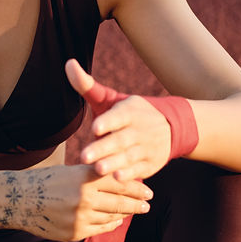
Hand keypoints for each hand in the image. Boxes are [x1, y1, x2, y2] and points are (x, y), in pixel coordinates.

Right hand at [10, 164, 152, 241]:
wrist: (19, 200)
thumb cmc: (48, 181)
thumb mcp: (71, 172)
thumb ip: (95, 177)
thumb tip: (124, 183)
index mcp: (84, 177)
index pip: (119, 182)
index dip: (137, 188)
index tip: (149, 191)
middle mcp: (84, 197)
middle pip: (120, 202)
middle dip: (137, 204)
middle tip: (148, 205)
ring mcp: (79, 217)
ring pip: (111, 217)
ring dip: (124, 215)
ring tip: (133, 212)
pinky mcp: (74, 233)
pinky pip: (99, 229)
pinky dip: (110, 224)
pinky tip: (116, 220)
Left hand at [65, 59, 172, 181]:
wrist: (171, 126)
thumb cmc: (129, 113)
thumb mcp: (111, 99)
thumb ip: (88, 86)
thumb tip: (68, 64)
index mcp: (129, 111)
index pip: (118, 116)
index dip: (107, 122)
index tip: (95, 128)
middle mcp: (139, 129)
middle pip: (120, 139)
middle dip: (103, 148)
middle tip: (84, 156)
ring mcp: (146, 147)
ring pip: (129, 156)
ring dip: (114, 163)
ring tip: (98, 169)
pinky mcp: (150, 163)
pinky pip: (139, 169)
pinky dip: (130, 174)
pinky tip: (117, 177)